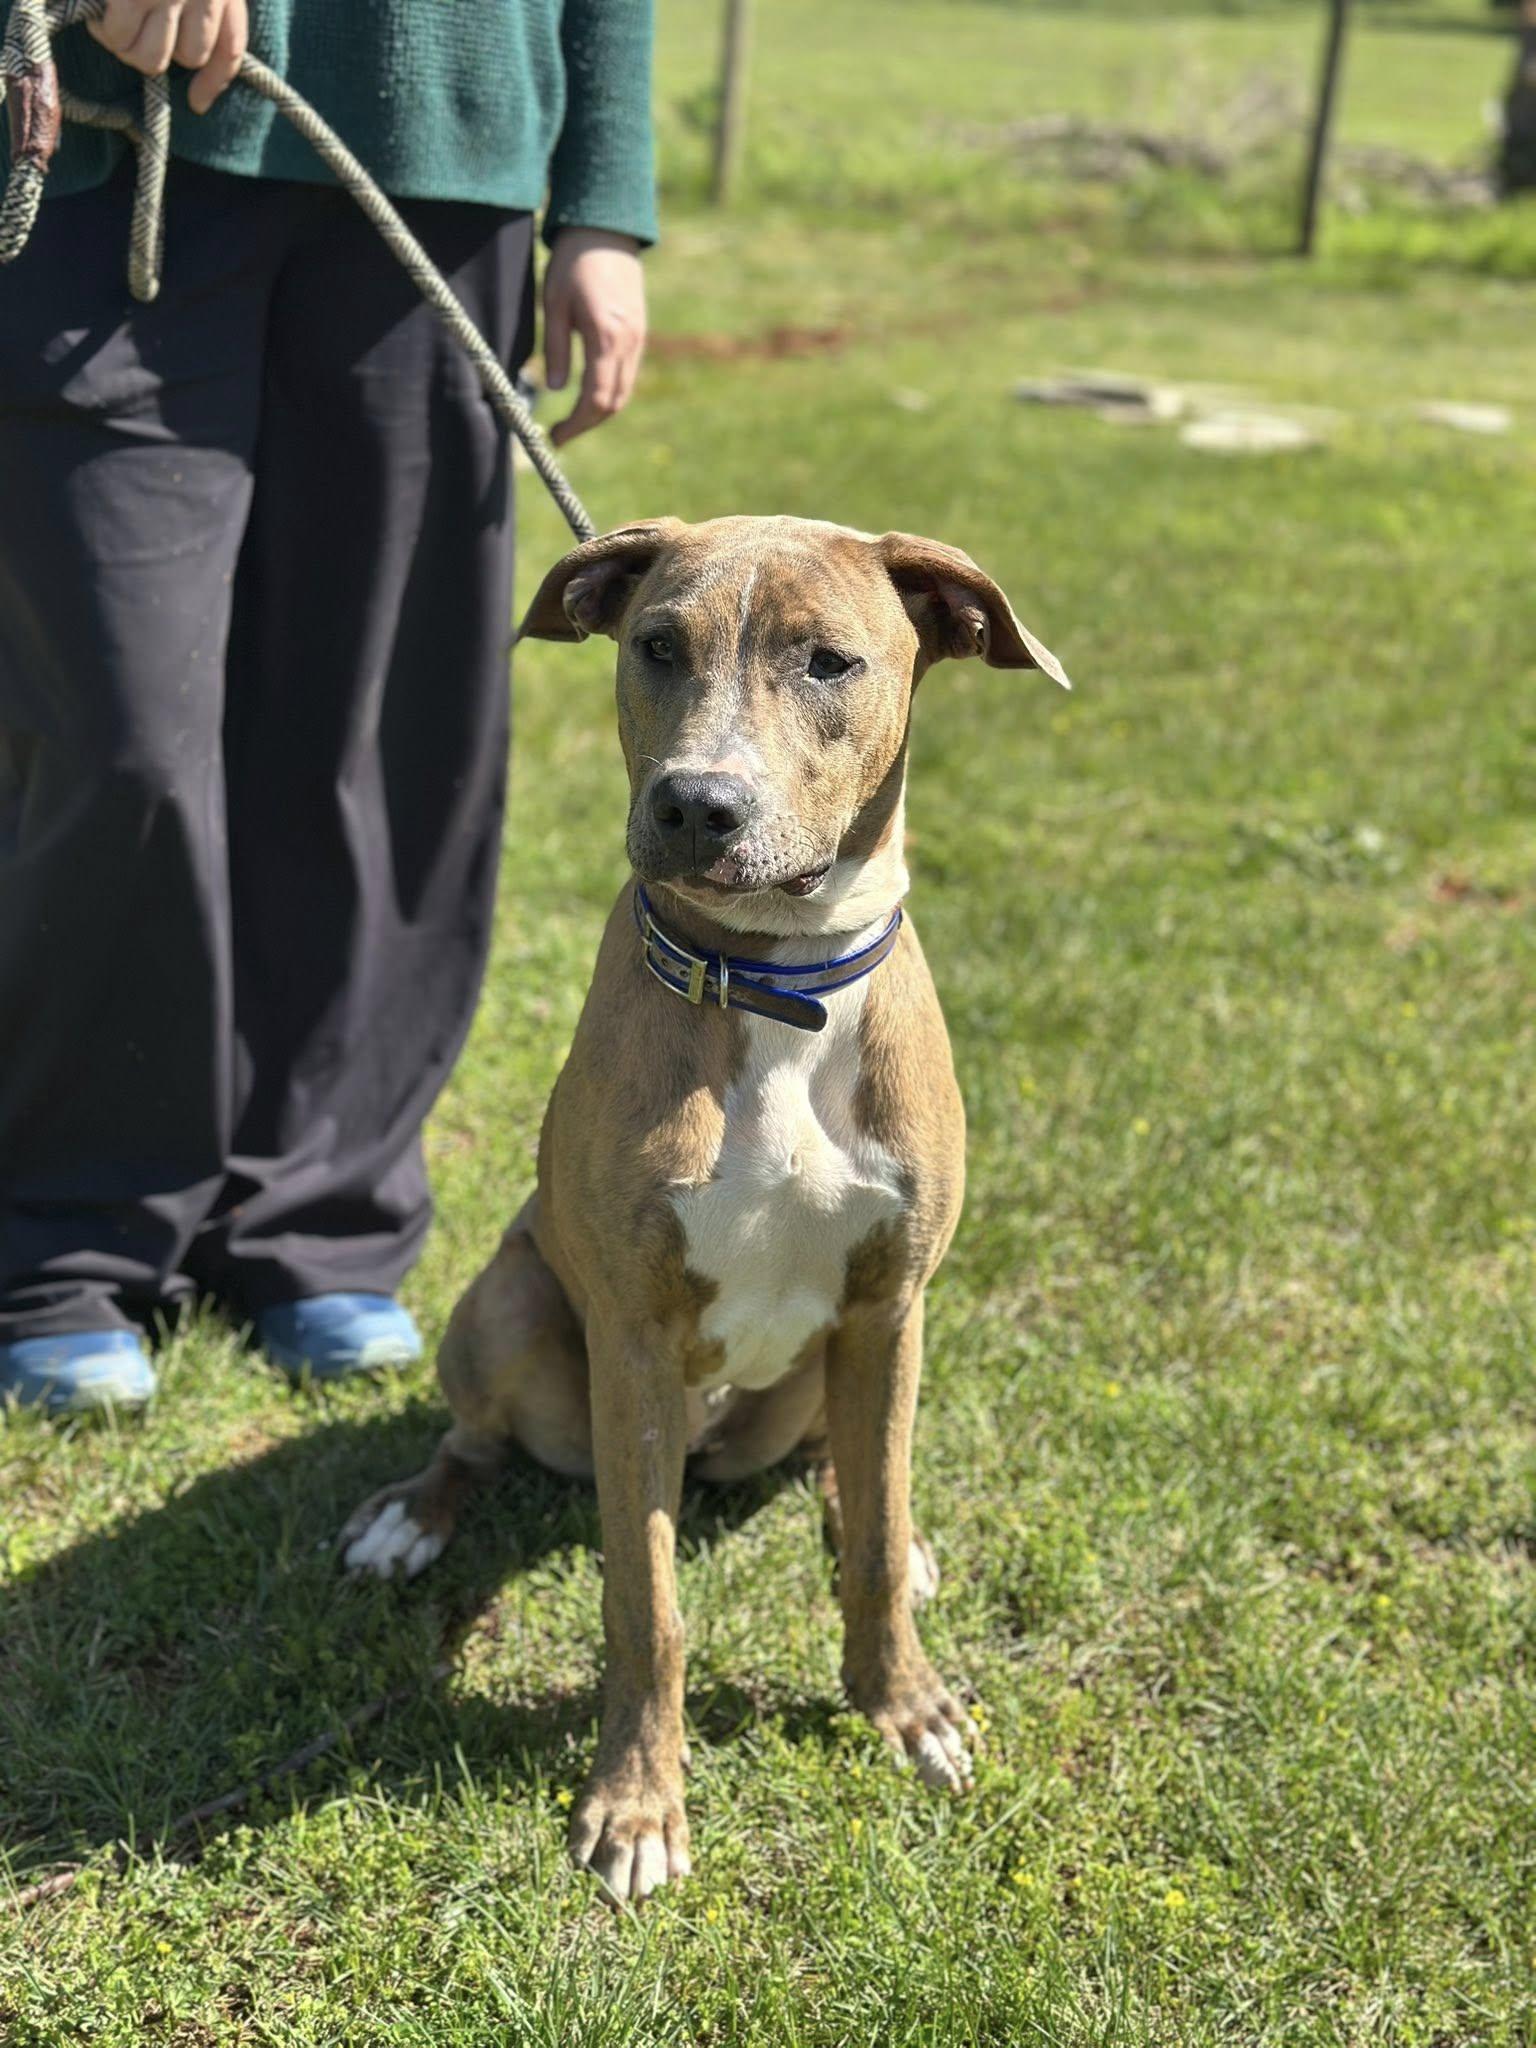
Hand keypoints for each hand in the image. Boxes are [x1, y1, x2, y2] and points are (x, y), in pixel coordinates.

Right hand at [88, 0, 247, 113]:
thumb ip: (208, 10)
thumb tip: (198, 102)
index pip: (230, 49)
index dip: (212, 82)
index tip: (197, 103)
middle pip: (189, 58)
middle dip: (161, 48)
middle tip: (135, 28)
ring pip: (152, 58)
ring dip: (129, 46)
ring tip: (114, 23)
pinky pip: (119, 38)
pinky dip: (105, 30)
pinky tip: (100, 15)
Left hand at [542, 228, 645, 446]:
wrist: (606, 229)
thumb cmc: (573, 262)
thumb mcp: (554, 304)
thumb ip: (556, 348)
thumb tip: (555, 389)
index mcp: (606, 337)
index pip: (596, 399)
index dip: (576, 424)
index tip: (555, 436)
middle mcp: (629, 343)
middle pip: (614, 403)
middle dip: (587, 424)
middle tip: (561, 433)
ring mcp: (639, 339)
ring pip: (624, 392)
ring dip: (599, 411)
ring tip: (573, 418)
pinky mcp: (639, 334)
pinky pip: (627, 375)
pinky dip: (609, 392)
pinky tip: (588, 393)